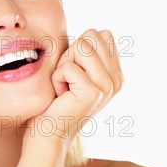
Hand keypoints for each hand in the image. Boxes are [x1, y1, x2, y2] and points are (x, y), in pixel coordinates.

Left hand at [25, 29, 123, 144]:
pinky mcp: (92, 92)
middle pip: (92, 36)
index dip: (80, 47)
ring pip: (81, 47)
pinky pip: (68, 67)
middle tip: (68, 79)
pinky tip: (61, 95)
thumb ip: (89, 53)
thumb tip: (93, 32)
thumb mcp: (78, 71)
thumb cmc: (57, 101)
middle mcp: (117, 80)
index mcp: (117, 74)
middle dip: (72, 54)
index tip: (75, 72)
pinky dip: (57, 78)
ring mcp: (107, 87)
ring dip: (64, 65)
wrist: (49, 133)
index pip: (102, 34)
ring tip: (65, 86)